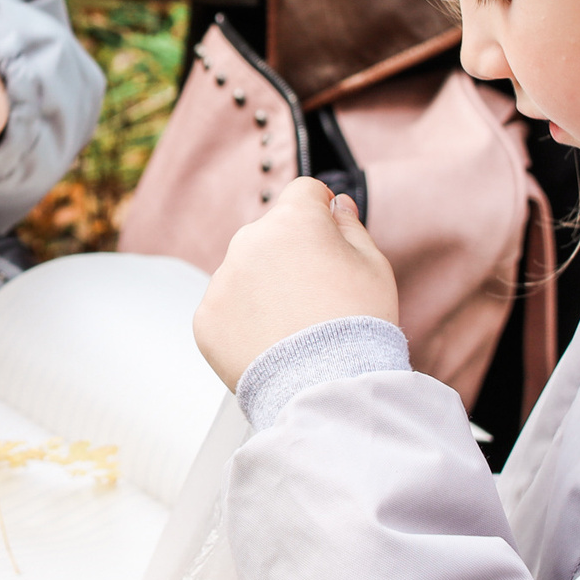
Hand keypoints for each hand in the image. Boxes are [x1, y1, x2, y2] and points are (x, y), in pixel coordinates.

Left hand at [192, 179, 399, 389]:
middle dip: (290, 255)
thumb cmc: (357, 325)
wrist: (325, 387)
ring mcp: (223, 279)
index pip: (304, 192)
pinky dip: (244, 323)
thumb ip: (351, 227)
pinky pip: (226, 309)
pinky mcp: (206, 318)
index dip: (322, 212)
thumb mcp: (373, 266)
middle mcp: (249, 241)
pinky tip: (272, 344)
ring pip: (245, 273)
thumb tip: (336, 204)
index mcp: (292, 220)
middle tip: (317, 297)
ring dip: (264, 289)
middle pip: (271, 235)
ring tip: (294, 328)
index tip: (329, 238)